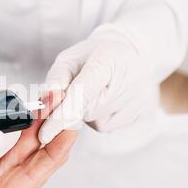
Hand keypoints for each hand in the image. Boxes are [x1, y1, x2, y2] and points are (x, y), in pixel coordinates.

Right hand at [0, 92, 76, 187]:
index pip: (34, 178)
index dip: (54, 152)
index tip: (68, 128)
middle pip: (36, 162)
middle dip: (52, 132)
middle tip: (62, 103)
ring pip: (22, 157)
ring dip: (37, 131)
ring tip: (46, 106)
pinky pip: (5, 157)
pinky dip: (16, 138)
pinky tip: (21, 123)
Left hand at [39, 26, 157, 143]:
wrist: (128, 52)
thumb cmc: (93, 56)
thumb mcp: (68, 59)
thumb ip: (55, 81)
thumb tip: (45, 103)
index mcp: (106, 61)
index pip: (80, 95)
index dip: (61, 116)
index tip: (44, 135)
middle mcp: (126, 80)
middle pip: (84, 111)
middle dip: (71, 106)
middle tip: (77, 87)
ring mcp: (137, 98)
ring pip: (94, 121)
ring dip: (86, 111)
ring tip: (96, 90)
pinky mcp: (143, 111)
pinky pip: (107, 125)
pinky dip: (100, 116)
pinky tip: (107, 99)